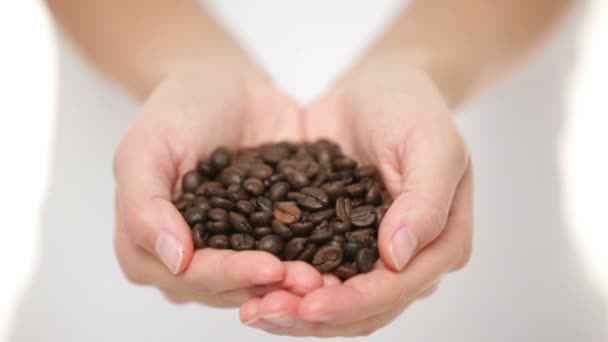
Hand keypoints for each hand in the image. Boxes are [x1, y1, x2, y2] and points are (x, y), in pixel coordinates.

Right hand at [113, 66, 322, 307]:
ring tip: (330, 277)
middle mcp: (188, 258)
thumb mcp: (146, 147)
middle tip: (314, 281)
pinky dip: (312, 258)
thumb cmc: (178, 109)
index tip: (269, 268)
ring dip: (295, 281)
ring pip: (260, 278)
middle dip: (270, 285)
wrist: (225, 85)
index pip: (190, 275)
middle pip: (228, 286)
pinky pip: (289, 252)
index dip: (229, 275)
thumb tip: (174, 260)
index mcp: (146, 247)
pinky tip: (339, 260)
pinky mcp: (266, 234)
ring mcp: (229, 249)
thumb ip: (146, 204)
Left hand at [239, 65, 472, 335]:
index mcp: (442, 243)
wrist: (378, 87)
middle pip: (363, 308)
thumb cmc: (412, 107)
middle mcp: (409, 260)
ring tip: (251, 309)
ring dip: (293, 311)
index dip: (354, 301)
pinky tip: (250, 285)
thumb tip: (399, 257)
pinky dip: (283, 284)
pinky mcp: (337, 241)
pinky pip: (312, 274)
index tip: (309, 301)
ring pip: (334, 301)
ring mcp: (370, 255)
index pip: (398, 288)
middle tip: (263, 311)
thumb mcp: (432, 142)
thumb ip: (424, 199)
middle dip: (313, 316)